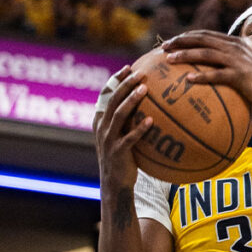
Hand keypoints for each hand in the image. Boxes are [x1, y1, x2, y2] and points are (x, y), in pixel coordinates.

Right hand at [95, 65, 152, 191]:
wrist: (115, 184)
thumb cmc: (123, 156)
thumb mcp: (121, 135)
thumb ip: (129, 119)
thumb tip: (150, 101)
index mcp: (100, 120)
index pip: (105, 95)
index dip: (115, 80)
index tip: (128, 68)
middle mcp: (102, 127)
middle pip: (112, 100)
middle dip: (125, 84)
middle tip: (141, 73)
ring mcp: (108, 140)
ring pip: (118, 115)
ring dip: (131, 100)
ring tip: (145, 89)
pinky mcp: (118, 152)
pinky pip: (129, 138)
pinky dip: (139, 128)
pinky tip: (151, 120)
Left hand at [162, 31, 251, 111]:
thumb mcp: (243, 66)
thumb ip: (226, 63)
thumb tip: (204, 71)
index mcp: (233, 43)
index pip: (205, 35)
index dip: (186, 36)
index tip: (169, 42)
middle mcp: (234, 48)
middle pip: (202, 40)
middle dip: (180, 41)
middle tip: (163, 47)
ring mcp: (237, 61)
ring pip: (206, 54)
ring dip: (186, 55)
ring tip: (170, 60)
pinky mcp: (240, 75)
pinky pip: (217, 75)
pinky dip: (202, 77)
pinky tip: (188, 81)